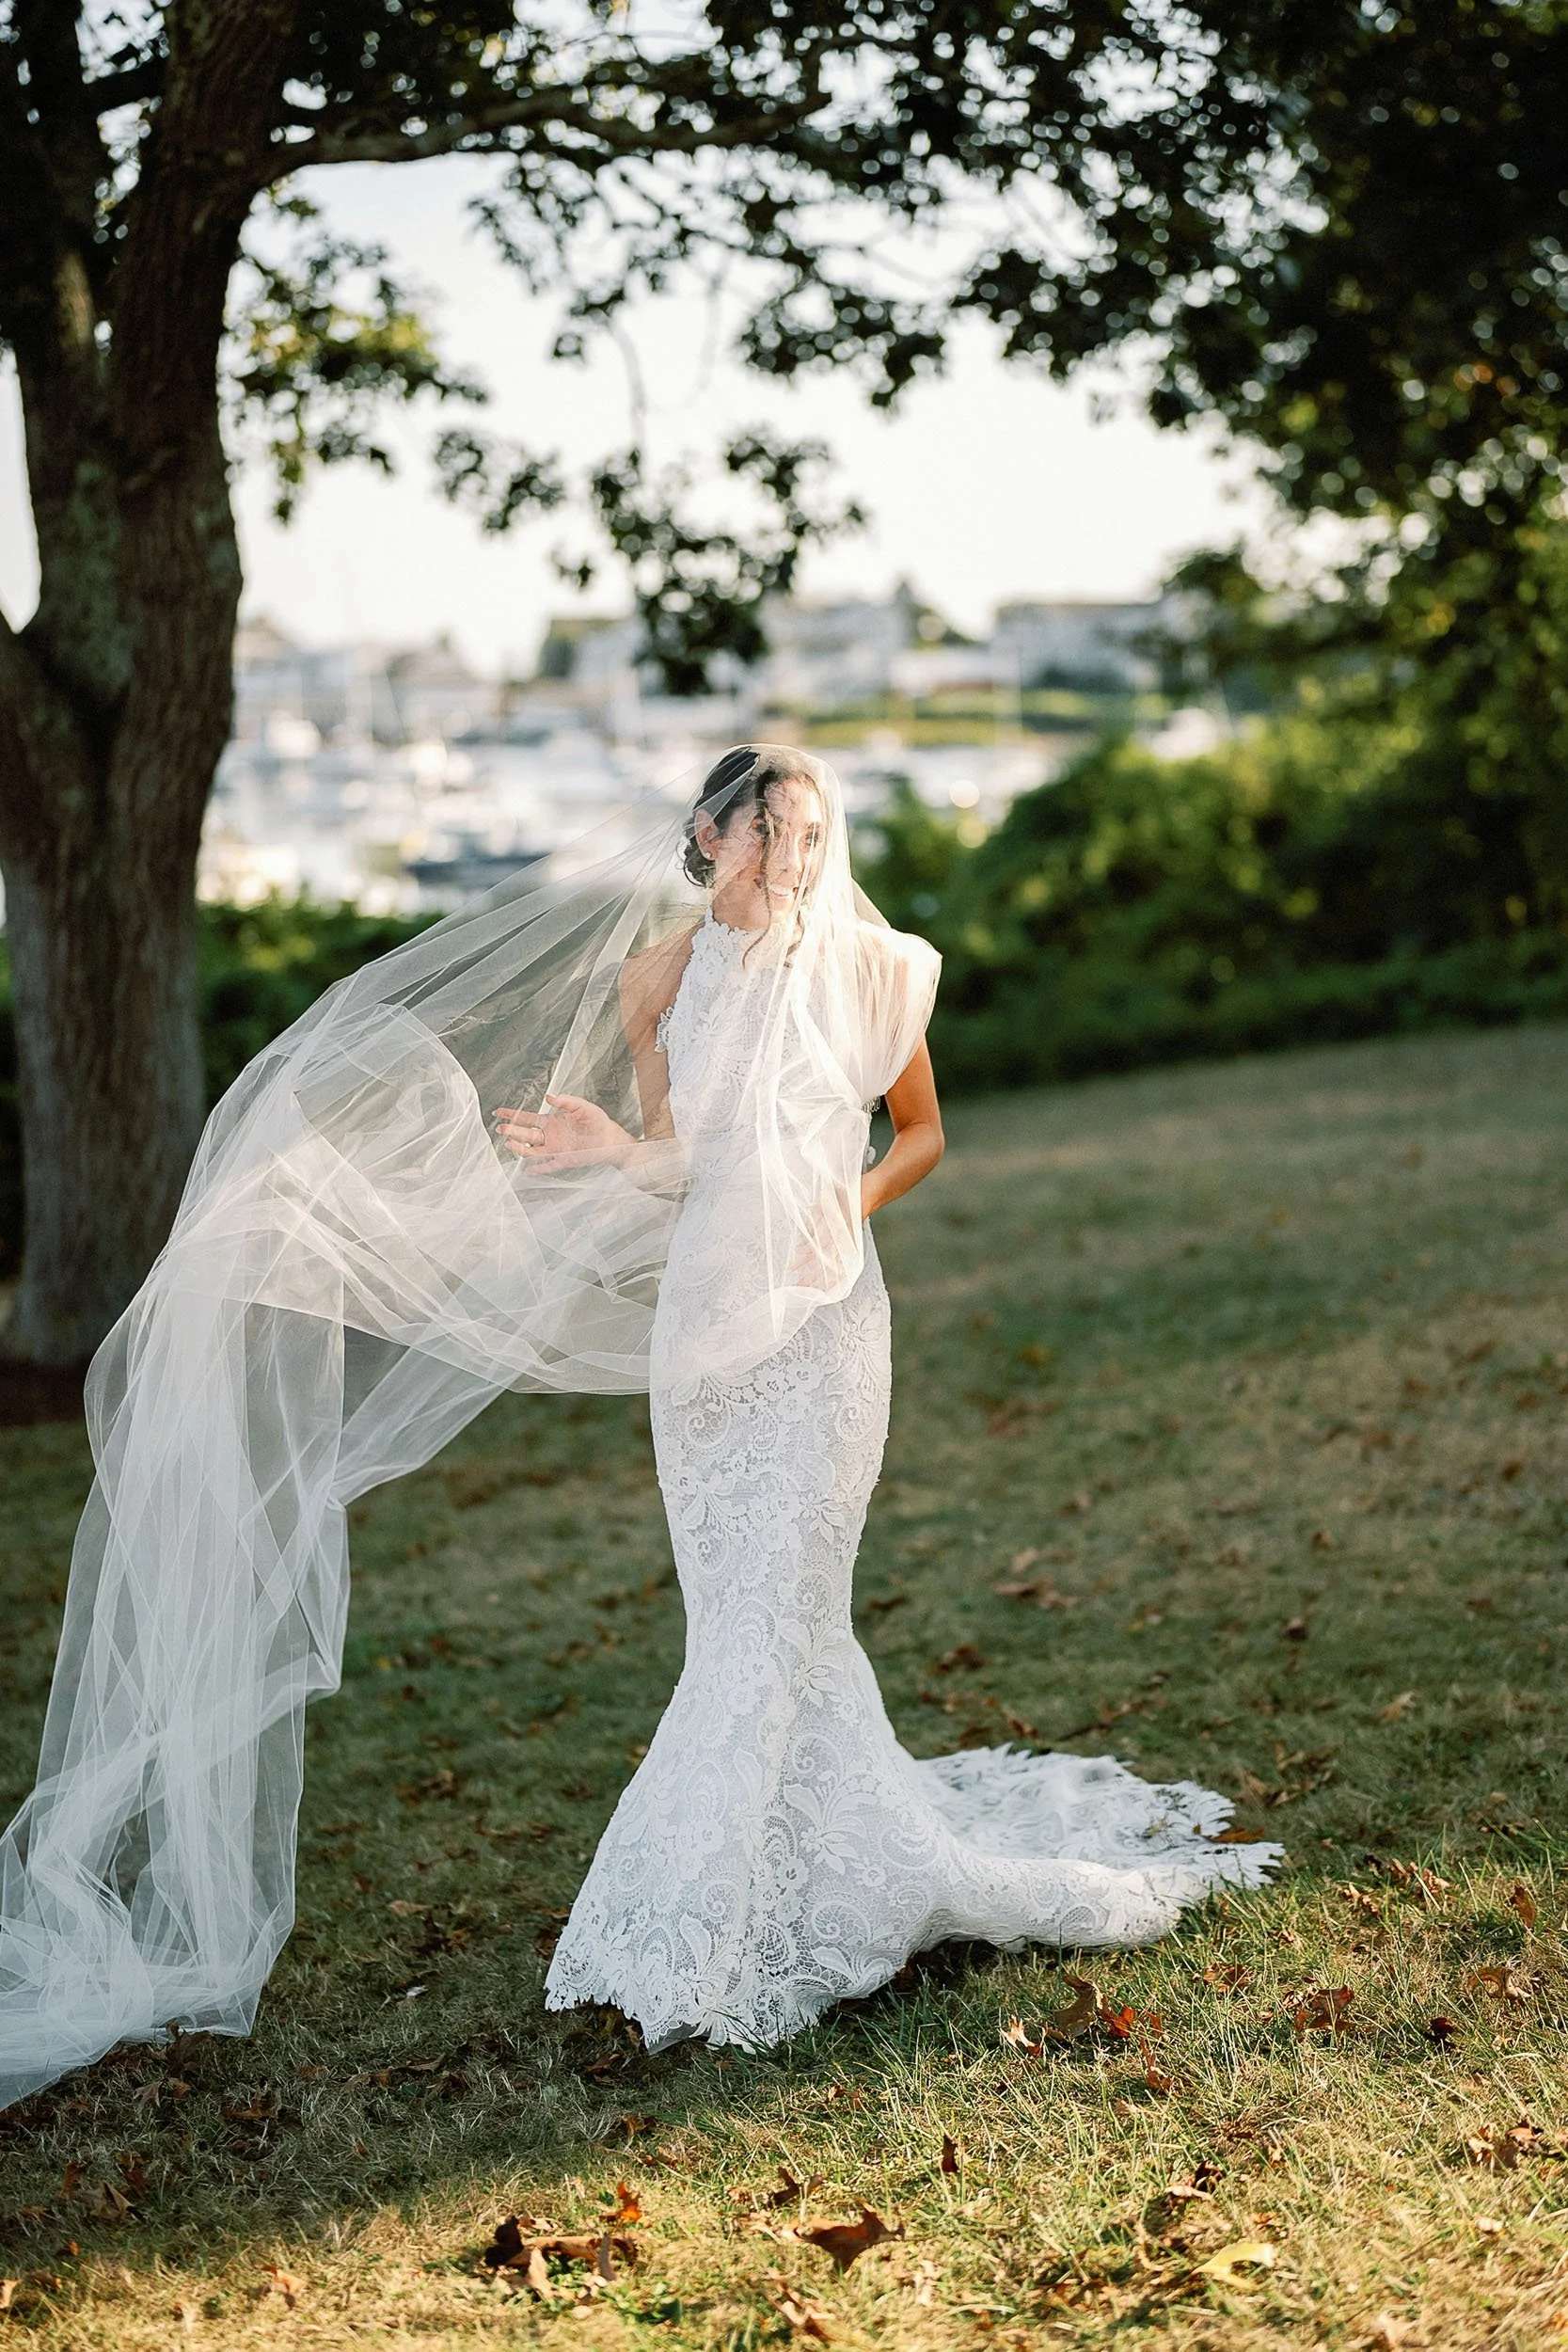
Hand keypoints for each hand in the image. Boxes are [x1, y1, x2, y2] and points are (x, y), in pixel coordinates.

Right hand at [493, 1093, 630, 1171]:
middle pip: (526, 1134)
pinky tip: (528, 1170)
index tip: (499, 1112)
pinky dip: (538, 1168)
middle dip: (512, 1131)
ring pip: (532, 1150)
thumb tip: (549, 1096)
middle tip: (500, 1128)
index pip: (528, 1118)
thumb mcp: (582, 1106)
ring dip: (520, 1148)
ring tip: (509, 1144)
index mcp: (552, 1121)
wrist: (610, 1138)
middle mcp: (550, 1136)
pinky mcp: (564, 1160)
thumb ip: (566, 1100)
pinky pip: (548, 1165)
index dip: (513, 1115)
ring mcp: (555, 1149)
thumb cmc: (597, 1121)